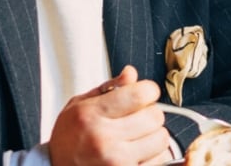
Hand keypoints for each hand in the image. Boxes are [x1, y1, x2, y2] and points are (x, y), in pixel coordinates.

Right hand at [49, 66, 170, 165]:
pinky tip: (135, 152)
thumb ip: (109, 88)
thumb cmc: (69, 138)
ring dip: (153, 135)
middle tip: (135, 118)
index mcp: (91, 115)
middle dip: (150, 114)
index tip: (144, 94)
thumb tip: (131, 73)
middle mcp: (104, 138)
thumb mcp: (79, 105)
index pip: (141, 94)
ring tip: (135, 137)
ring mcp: (116, 160)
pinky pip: (159, 159)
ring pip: (161, 138)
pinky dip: (152, 155)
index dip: (147, 91)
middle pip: (155, 116)